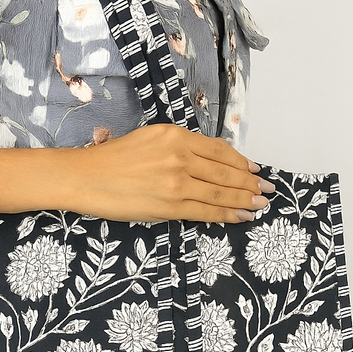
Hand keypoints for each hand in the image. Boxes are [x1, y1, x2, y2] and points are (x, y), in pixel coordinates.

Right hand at [73, 124, 274, 222]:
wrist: (85, 177)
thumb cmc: (111, 160)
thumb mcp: (149, 140)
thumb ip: (178, 148)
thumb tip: (206, 164)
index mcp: (175, 135)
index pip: (219, 149)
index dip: (242, 162)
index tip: (254, 170)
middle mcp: (179, 156)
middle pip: (225, 171)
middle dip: (250, 182)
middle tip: (267, 190)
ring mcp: (176, 182)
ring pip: (220, 192)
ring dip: (244, 200)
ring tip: (260, 204)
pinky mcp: (169, 205)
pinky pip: (205, 211)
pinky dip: (226, 214)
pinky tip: (240, 216)